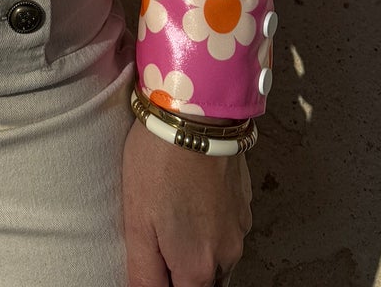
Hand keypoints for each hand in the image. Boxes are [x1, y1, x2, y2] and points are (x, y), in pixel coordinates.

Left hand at [123, 119, 251, 286]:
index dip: (166, 282)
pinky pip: (227, 229)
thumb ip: (144, 272)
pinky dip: (211, 225)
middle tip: (160, 239)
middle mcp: (227, 254)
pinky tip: (190, 198)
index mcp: (197, 267)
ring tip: (172, 215)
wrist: (196, 111)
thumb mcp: (136, 222)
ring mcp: (240, 227)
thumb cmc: (159, 162)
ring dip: (198, 250)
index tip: (157, 261)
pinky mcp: (244, 202)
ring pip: (219, 258)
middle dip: (184, 272)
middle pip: (206, 282)